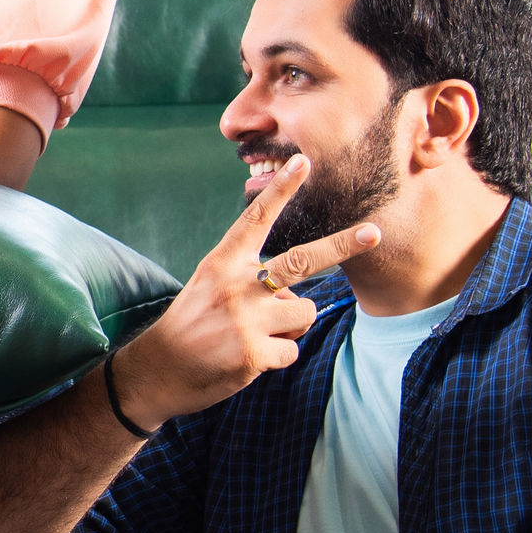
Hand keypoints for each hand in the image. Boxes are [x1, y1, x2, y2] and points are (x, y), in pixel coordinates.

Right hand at [107, 153, 382, 428]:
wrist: (157, 370)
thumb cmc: (191, 325)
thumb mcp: (210, 288)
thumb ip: (254, 285)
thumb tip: (301, 302)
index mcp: (223, 263)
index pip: (256, 220)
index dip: (281, 190)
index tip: (303, 162)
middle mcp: (237, 285)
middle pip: (302, 260)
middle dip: (344, 245)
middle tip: (374, 233)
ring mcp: (246, 320)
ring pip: (305, 314)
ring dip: (290, 327)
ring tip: (255, 336)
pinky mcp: (253, 353)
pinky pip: (292, 350)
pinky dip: (277, 357)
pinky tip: (247, 359)